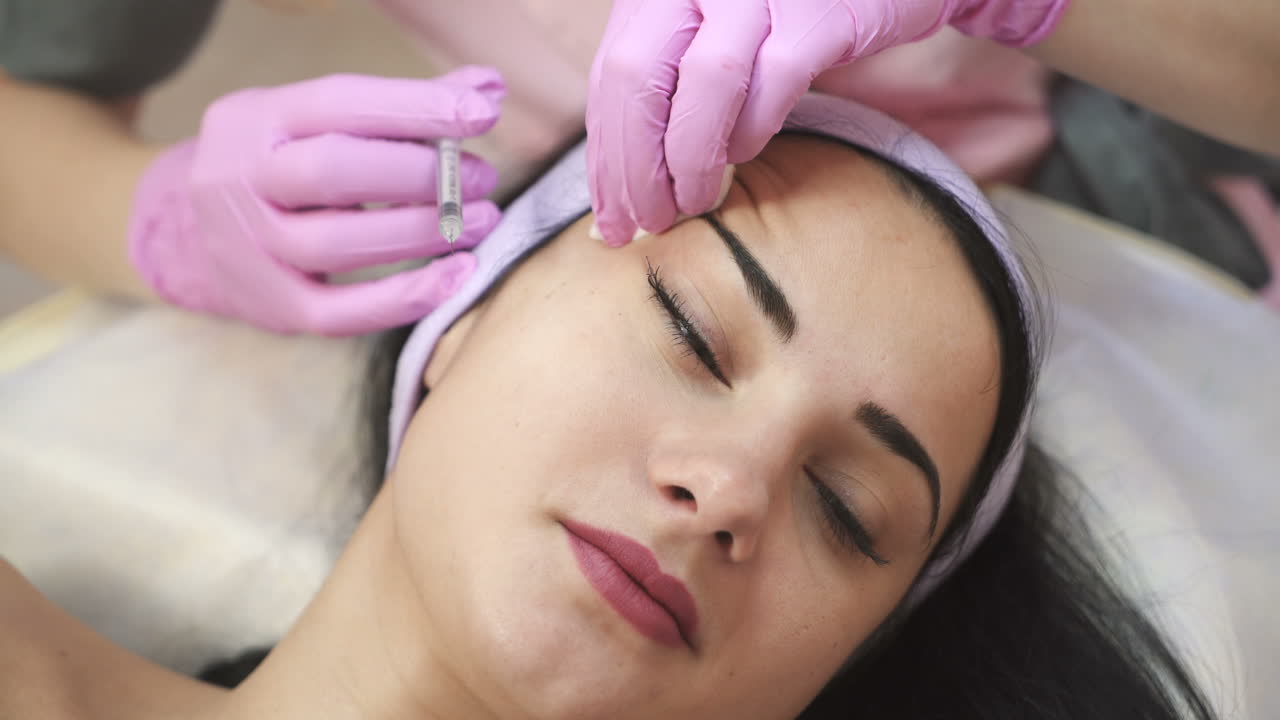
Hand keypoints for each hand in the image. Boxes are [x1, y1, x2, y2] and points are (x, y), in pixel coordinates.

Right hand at [128, 66, 505, 334]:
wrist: (191, 233)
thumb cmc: (284, 166)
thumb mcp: (321, 121)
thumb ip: (403, 107)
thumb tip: (487, 89)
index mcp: (257, 118)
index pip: (339, 103)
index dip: (415, 106)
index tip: (481, 112)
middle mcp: (241, 178)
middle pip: (332, 171)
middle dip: (420, 173)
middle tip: (480, 178)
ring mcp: (250, 247)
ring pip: (337, 244)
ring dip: (423, 232)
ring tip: (480, 221)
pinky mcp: (272, 306)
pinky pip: (340, 314)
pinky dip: (404, 298)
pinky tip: (455, 276)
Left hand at [586, 0, 1066, 245]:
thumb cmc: (784, 18)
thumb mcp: (708, 35)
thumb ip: (663, 88)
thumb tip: (618, 190)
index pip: (610, 76)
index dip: (606, 155)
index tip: (612, 219)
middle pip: (639, 77)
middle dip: (636, 166)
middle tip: (649, 223)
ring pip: (704, 81)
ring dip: (689, 159)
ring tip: (692, 203)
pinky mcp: (818, 14)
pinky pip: (772, 82)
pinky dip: (750, 130)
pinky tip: (743, 156)